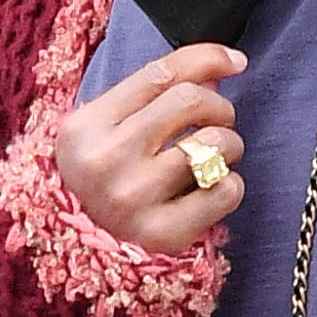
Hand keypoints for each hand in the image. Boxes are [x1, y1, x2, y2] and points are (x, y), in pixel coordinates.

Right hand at [55, 43, 245, 252]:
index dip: (208, 59)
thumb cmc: (102, 182)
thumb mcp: (107, 131)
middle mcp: (106, 161)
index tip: (236, 62)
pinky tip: (211, 191)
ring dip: (229, 145)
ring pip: (215, 143)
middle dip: (219, 106)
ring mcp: (133, 200)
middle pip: (191, 101)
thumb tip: (223, 65)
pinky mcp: (163, 235)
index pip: (161, 74)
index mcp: (85, 128)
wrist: (80, 258)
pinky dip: (230, 184)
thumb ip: (154, 94)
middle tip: (218, 122)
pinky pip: (226, 190)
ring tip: (214, 158)